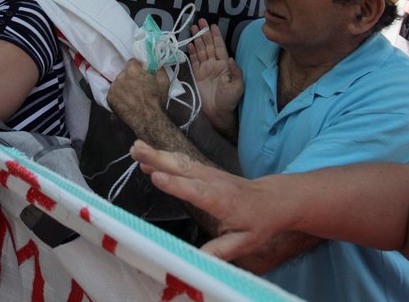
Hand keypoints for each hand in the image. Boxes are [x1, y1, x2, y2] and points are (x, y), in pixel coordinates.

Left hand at [107, 59, 169, 121]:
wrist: (148, 120)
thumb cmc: (156, 101)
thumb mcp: (164, 82)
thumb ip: (159, 69)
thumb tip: (156, 65)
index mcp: (132, 70)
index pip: (132, 63)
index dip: (138, 69)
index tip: (141, 75)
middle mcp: (121, 76)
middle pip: (125, 73)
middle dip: (130, 79)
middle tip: (138, 88)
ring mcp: (114, 88)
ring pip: (118, 84)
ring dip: (124, 88)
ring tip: (132, 97)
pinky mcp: (109, 98)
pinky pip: (114, 94)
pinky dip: (119, 97)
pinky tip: (127, 102)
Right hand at [131, 141, 318, 268]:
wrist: (273, 199)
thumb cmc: (259, 222)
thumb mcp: (245, 241)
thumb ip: (220, 250)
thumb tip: (197, 260)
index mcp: (222, 200)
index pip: (196, 190)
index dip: (175, 184)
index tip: (155, 176)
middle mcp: (212, 181)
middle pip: (183, 168)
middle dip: (158, 159)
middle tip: (136, 152)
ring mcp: (208, 173)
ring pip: (180, 161)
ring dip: (157, 154)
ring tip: (135, 148)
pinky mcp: (204, 170)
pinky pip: (182, 162)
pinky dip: (164, 156)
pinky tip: (148, 156)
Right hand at [187, 19, 243, 125]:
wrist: (218, 113)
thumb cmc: (230, 100)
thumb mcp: (238, 86)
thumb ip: (235, 72)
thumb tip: (230, 58)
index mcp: (224, 65)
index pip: (219, 47)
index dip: (215, 36)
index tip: (212, 25)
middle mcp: (214, 64)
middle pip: (208, 46)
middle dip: (204, 33)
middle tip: (200, 21)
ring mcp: (205, 69)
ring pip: (200, 51)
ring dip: (197, 39)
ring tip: (193, 28)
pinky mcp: (197, 75)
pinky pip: (194, 61)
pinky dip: (192, 52)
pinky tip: (190, 44)